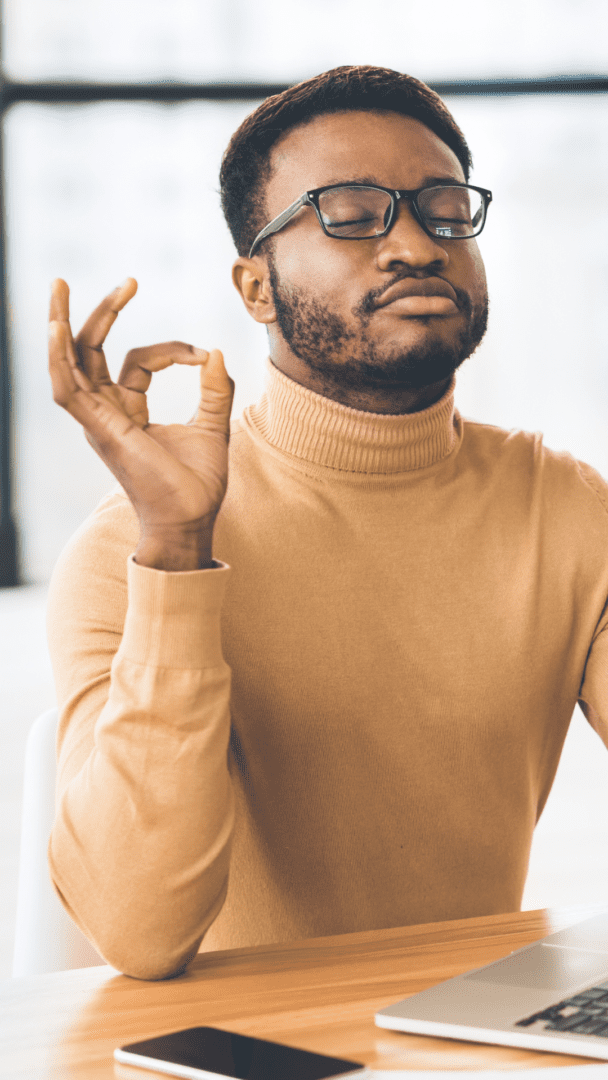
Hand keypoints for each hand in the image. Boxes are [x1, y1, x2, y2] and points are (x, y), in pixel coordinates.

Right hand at [48, 278, 234, 569]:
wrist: (191, 521)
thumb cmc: (198, 486)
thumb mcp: (214, 428)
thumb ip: (216, 390)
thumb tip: (215, 352)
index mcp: (127, 412)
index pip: (137, 361)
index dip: (171, 349)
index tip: (202, 355)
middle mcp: (106, 414)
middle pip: (92, 351)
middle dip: (103, 312)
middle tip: (129, 281)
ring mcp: (98, 422)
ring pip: (70, 363)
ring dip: (62, 322)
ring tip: (58, 284)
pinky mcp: (99, 430)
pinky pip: (68, 389)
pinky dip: (59, 357)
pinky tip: (57, 326)